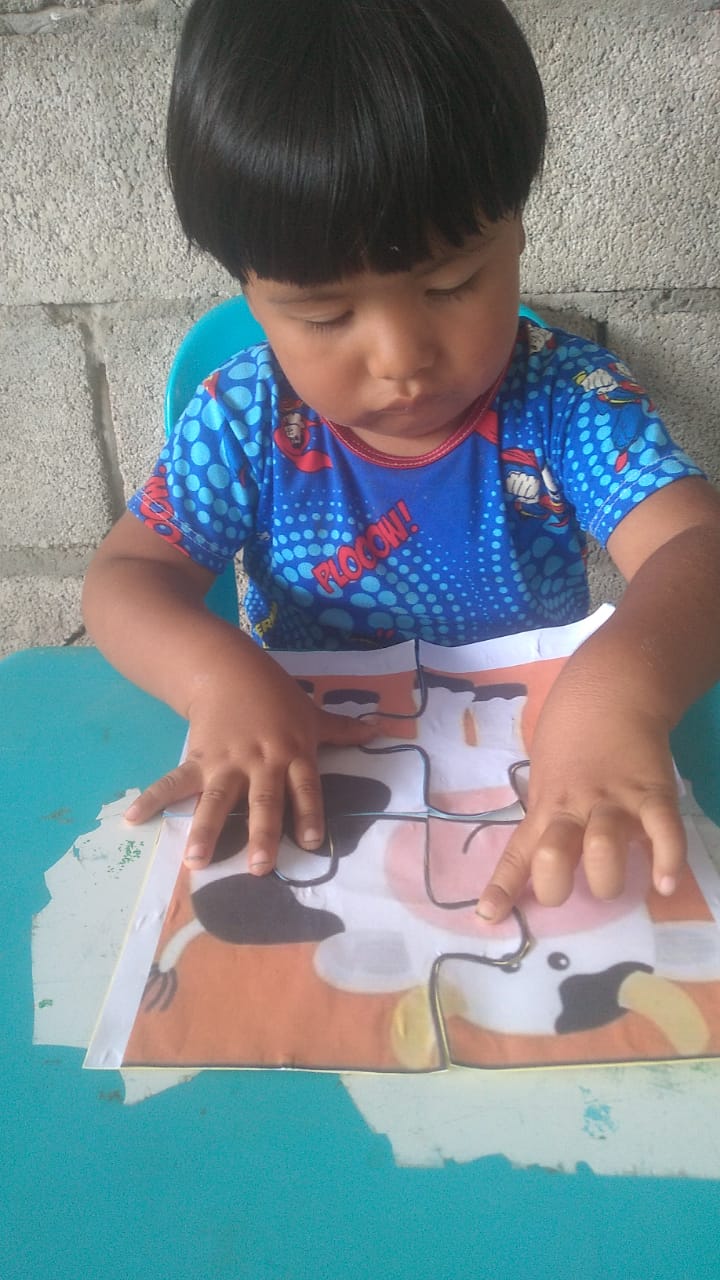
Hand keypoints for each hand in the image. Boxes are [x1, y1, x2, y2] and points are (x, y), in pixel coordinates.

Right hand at [124, 656, 377, 872]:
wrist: (228, 668)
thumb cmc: (275, 696)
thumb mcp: (311, 713)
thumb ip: (342, 730)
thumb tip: (382, 730)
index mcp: (293, 754)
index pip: (306, 788)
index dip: (309, 813)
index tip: (312, 843)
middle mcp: (262, 761)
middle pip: (263, 801)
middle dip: (261, 834)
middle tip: (260, 868)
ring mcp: (228, 761)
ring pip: (218, 798)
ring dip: (204, 829)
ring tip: (195, 860)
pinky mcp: (198, 758)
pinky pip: (174, 781)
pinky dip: (152, 799)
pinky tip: (133, 818)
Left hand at [476, 681, 685, 921]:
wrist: (610, 689)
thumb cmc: (571, 733)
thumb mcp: (545, 774)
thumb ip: (548, 812)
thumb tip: (542, 850)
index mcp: (545, 806)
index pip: (517, 854)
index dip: (502, 887)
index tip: (487, 916)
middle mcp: (573, 808)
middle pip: (552, 856)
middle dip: (556, 886)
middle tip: (568, 887)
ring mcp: (613, 800)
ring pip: (601, 847)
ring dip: (605, 877)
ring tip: (610, 882)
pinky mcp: (652, 792)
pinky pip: (662, 831)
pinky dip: (667, 860)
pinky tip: (665, 883)